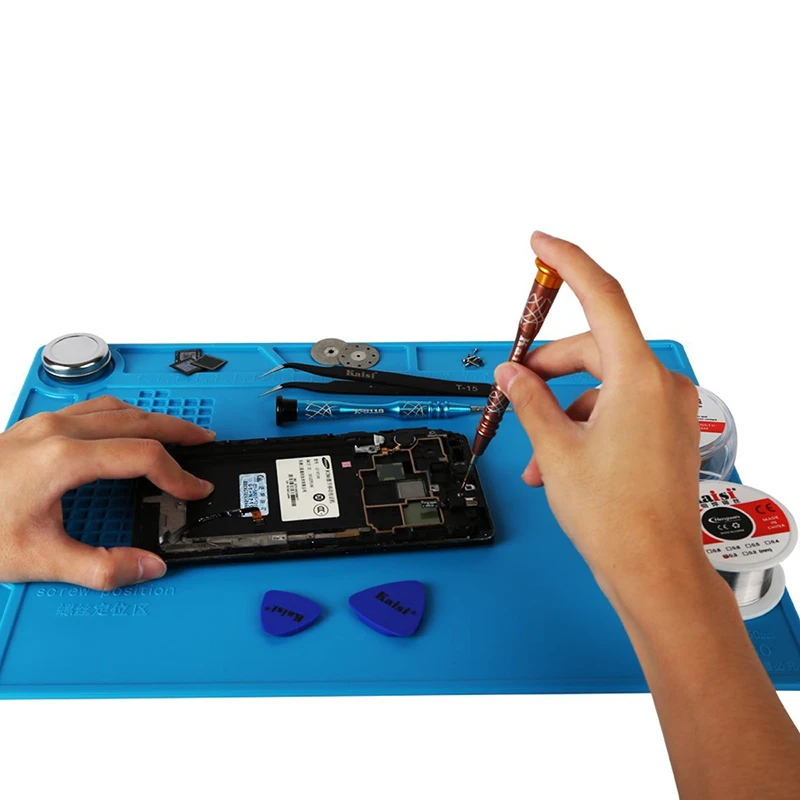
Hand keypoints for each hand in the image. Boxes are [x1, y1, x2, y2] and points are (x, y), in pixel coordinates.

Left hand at [0, 396, 214, 589]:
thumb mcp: (36, 559)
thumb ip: (100, 569)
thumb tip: (147, 567)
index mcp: (65, 458)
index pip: (144, 456)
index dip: (177, 475)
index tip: (194, 490)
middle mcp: (58, 431)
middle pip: (138, 420)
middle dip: (179, 431)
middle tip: (204, 442)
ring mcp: (45, 424)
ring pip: (116, 408)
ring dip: (152, 418)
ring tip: (174, 432)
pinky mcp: (34, 427)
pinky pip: (93, 409)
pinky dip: (123, 416)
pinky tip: (124, 427)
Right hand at [494, 232, 707, 604]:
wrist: (653, 569)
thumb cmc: (616, 517)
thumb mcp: (556, 449)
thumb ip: (529, 401)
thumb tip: (512, 374)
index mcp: (637, 378)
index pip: (602, 296)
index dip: (568, 262)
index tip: (541, 245)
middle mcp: (659, 385)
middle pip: (592, 348)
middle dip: (546, 367)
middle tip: (511, 384)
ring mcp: (665, 408)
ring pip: (598, 384)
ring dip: (559, 409)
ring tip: (534, 451)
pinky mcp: (663, 429)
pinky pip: (613, 408)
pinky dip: (580, 425)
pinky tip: (556, 461)